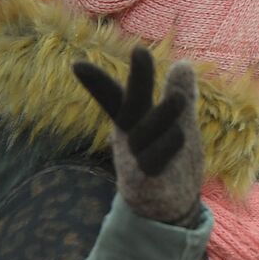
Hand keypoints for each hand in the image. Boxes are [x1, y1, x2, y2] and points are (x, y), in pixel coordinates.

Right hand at [73, 47, 205, 226]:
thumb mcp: (176, 124)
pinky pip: (156, 160)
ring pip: (146, 132)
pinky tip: (181, 134)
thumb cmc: (168, 160)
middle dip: (137, 79)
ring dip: (164, 113)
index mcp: (132, 121)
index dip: (96, 83)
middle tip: (140, 50)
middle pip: (130, 105)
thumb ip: (179, 95)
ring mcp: (135, 160)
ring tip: (181, 97)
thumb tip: (183, 63)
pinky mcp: (147, 181)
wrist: (166, 209)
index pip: (113, 97)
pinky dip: (168, 147)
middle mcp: (129, 138)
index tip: (76, 64)